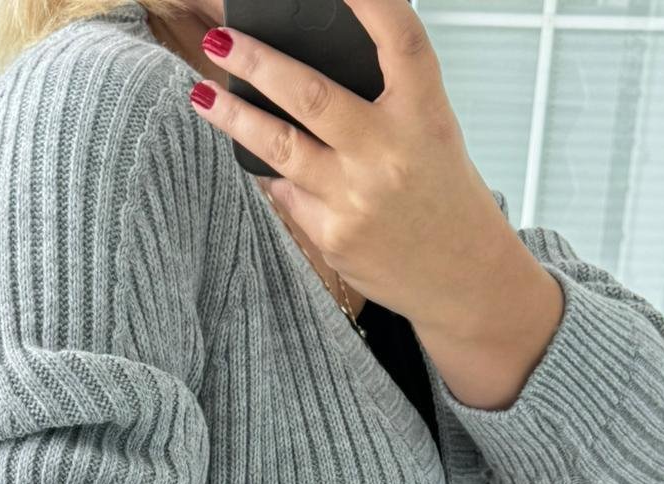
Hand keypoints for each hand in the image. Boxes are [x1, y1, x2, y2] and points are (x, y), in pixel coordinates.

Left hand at [189, 0, 520, 331]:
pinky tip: (257, 155)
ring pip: (279, 147)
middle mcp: (389, 151)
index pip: (399, 39)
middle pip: (312, 95)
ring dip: (234, 117)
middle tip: (221, 42)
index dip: (368, 1)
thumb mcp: (430, 132)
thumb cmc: (443, 195)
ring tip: (202, 94)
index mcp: (424, 112)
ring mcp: (356, 198)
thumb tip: (306, 73)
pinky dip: (272, 172)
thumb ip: (382, 100)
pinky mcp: (333, 235)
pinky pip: (286, 192)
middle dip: (258, 63)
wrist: (461, 276)